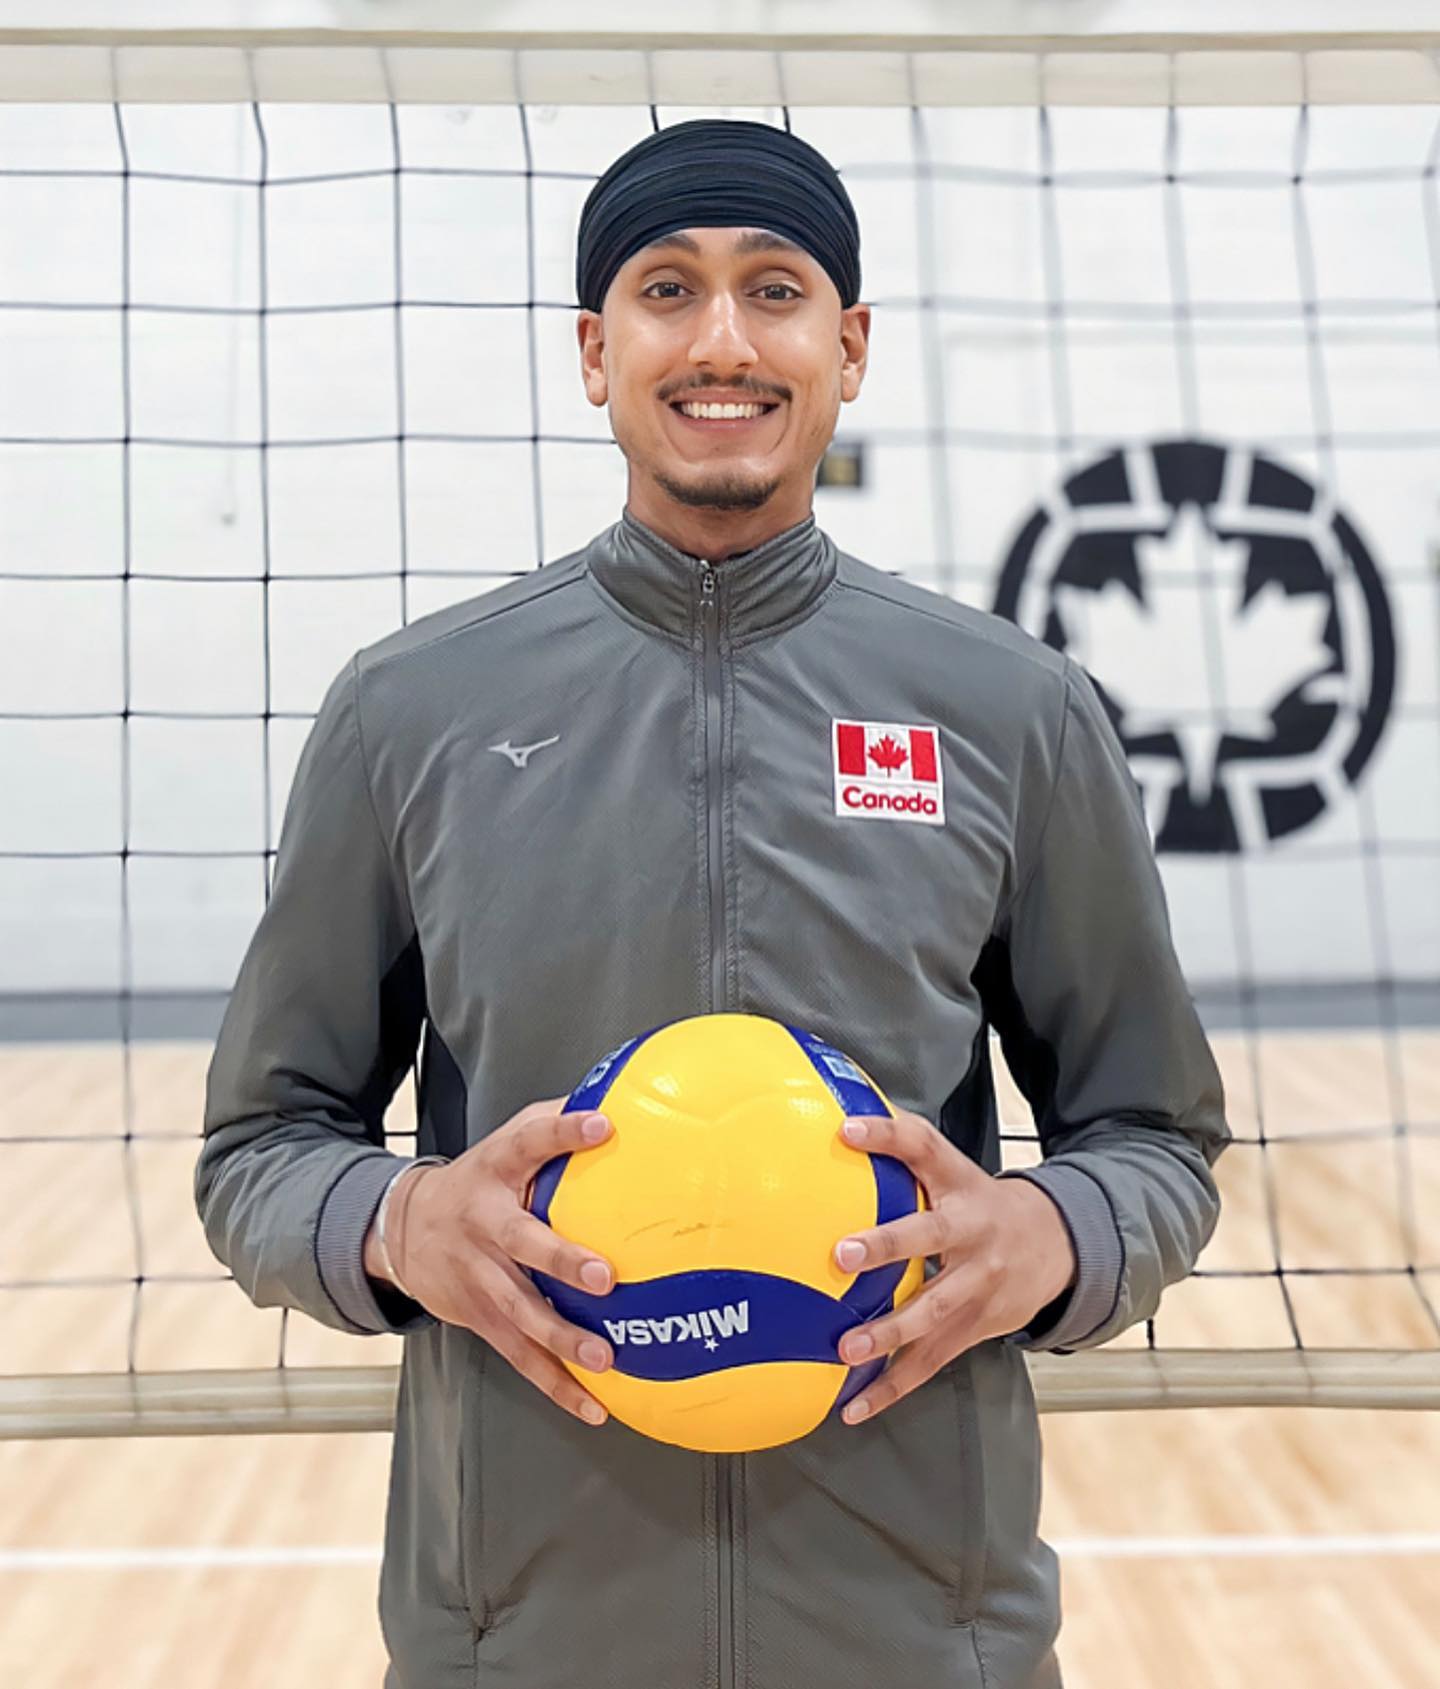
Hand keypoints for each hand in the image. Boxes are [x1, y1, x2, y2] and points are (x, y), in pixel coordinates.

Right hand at [366, 1098, 618, 1426]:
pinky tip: (593, 1408)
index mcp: (495, 1169)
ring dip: (562, 1338)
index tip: (601, 1126)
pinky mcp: (480, 1317)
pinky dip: (555, 1385)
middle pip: (521, 1243)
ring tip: (604, 1357)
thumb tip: (624, 1100)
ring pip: (520, 1311)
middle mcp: (484, 1223)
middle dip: (561, 1262)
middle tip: (604, 1277)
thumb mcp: (508, 1141)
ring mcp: (478, 1276)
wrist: (403, 1229)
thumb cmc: (482, 1177)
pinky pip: (520, 1356)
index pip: (529, 1142)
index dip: (563, 1132)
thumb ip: (555, 1122)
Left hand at [832, 1110, 1076, 1424]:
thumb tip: (837, 1125)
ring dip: (889, 1333)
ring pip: (934, 1311)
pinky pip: (931, 1361)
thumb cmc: (979, 1201)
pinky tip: (854, 1407)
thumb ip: (902, 1147)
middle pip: (931, 1237)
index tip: (847, 1130)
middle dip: (887, 1247)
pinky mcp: (975, 1328)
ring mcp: (978, 1286)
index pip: (925, 1148)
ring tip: (846, 1349)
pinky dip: (893, 1387)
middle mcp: (973, 1234)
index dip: (888, 1135)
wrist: (1055, 1246)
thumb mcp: (951, 1167)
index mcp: (962, 1187)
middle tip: (840, 1255)